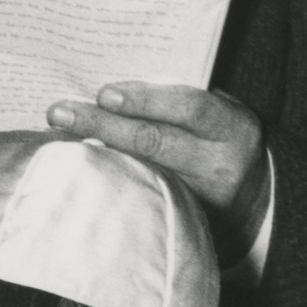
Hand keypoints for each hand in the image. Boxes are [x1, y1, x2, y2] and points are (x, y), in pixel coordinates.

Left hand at [46, 83, 268, 237]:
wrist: (251, 196)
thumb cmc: (218, 137)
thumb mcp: (216, 113)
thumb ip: (179, 96)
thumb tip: (111, 86)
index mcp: (231, 127)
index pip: (191, 108)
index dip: (147, 100)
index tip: (105, 94)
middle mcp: (218, 165)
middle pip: (155, 143)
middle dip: (103, 125)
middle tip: (59, 112)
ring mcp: (198, 198)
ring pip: (140, 174)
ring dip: (93, 155)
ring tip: (55, 138)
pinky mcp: (179, 221)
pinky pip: (136, 199)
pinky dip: (102, 182)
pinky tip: (71, 170)